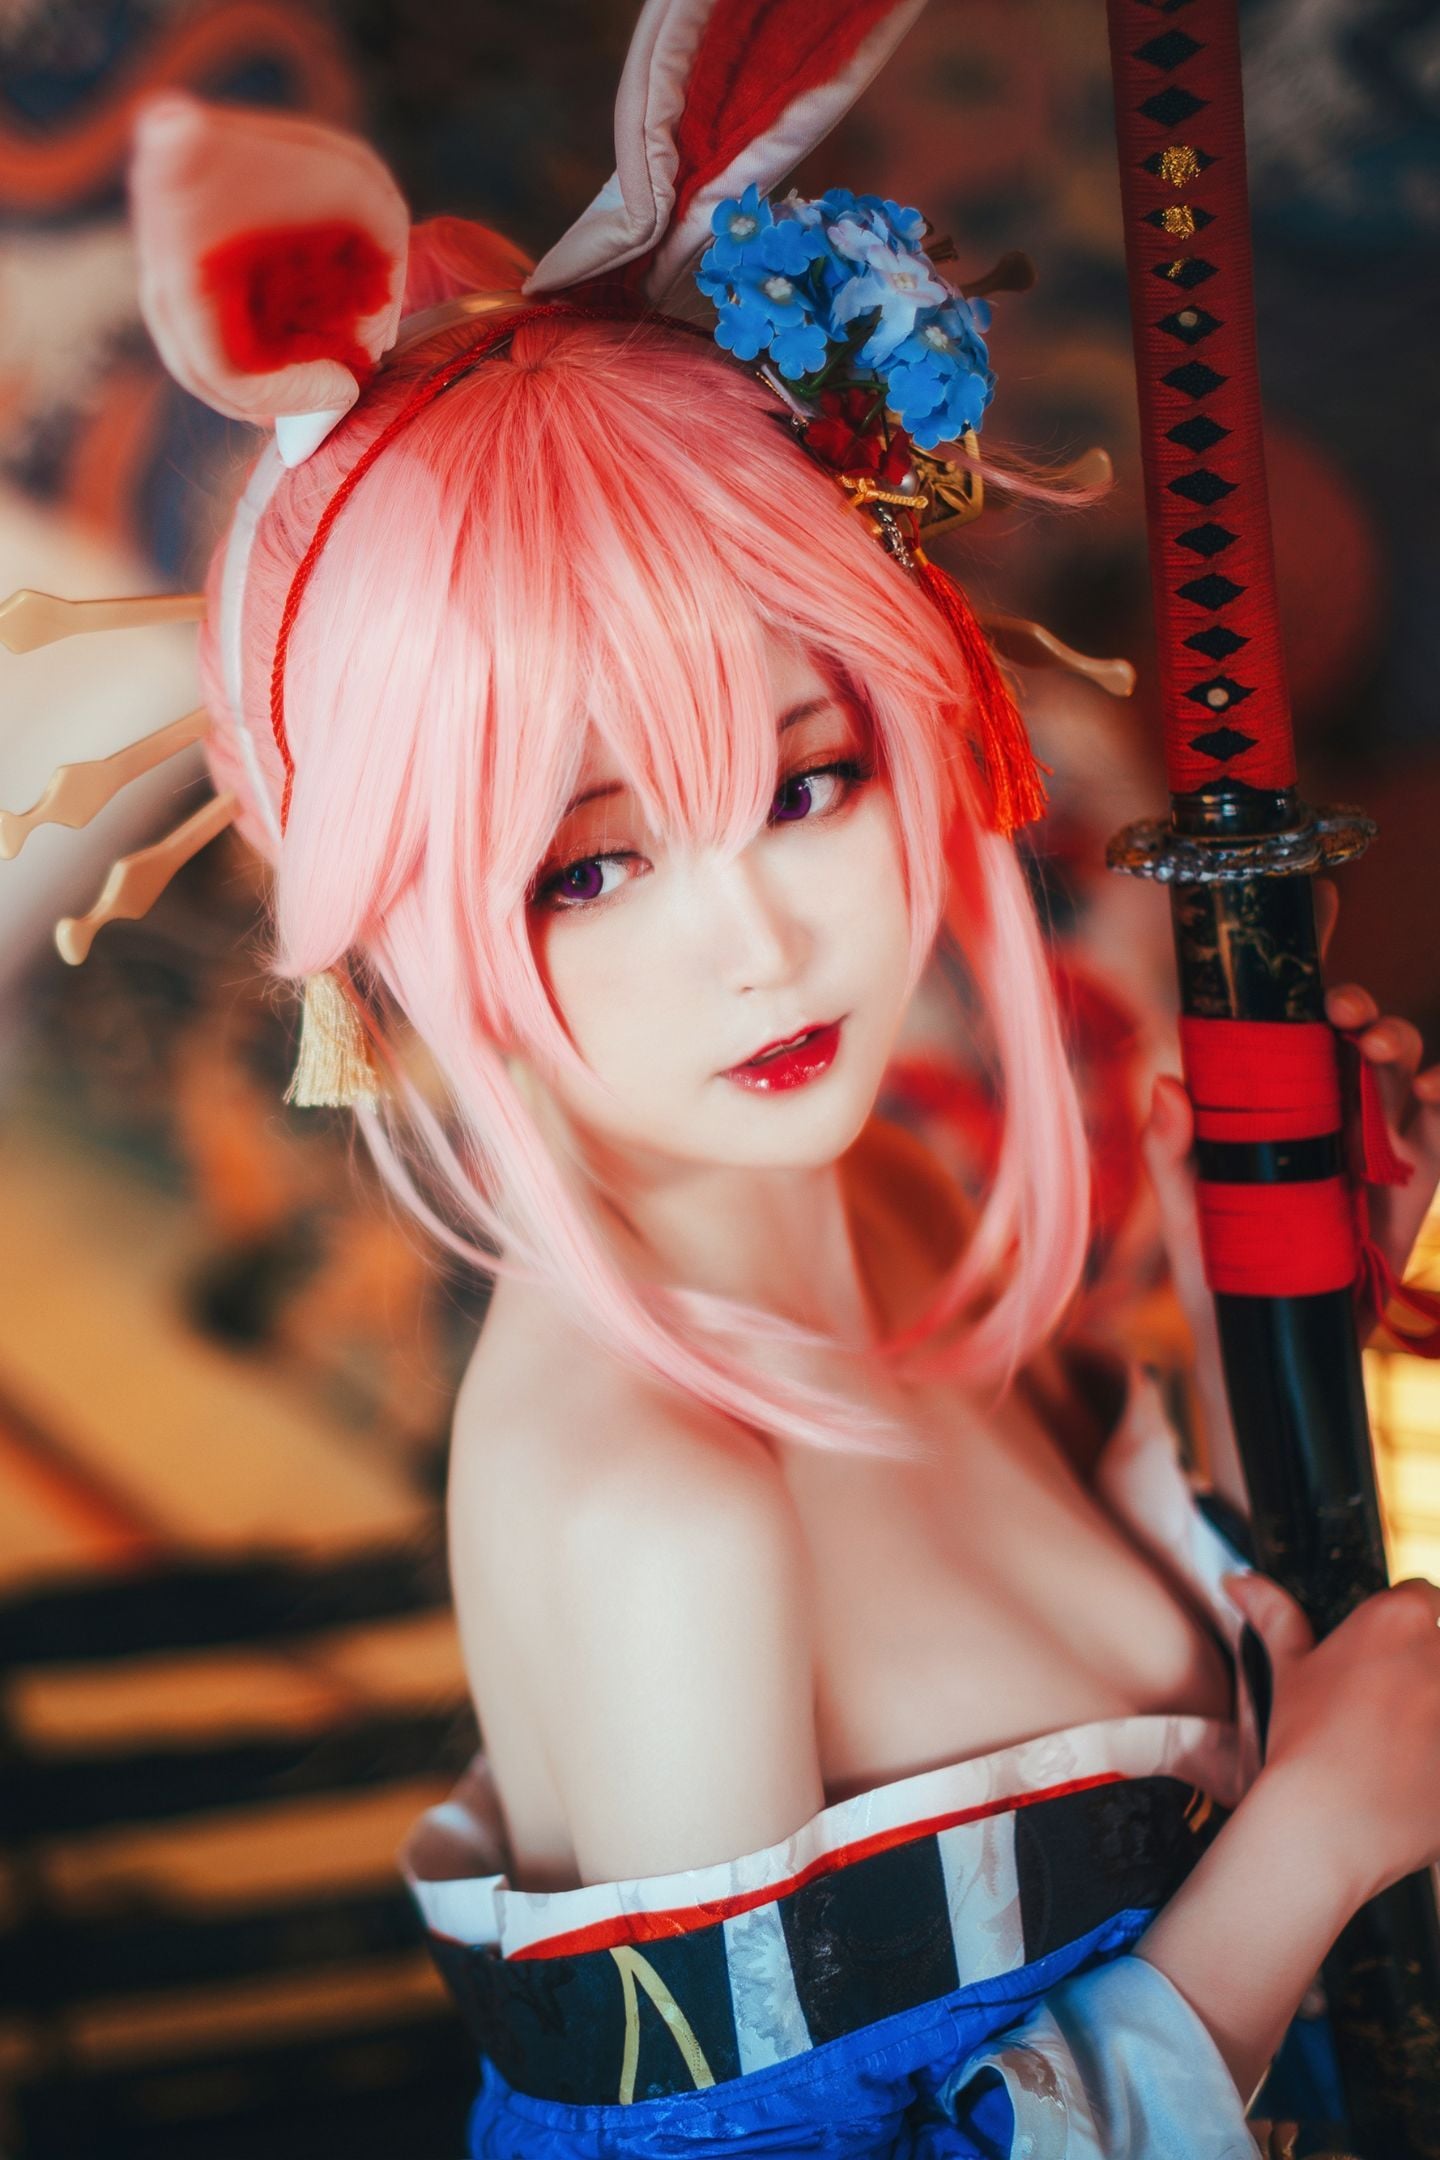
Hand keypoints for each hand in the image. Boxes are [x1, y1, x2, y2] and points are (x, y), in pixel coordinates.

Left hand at [1141, 881, 1439, 1482]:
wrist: (1261, 1357)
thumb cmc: (1218, 1275)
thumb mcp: (1188, 1217)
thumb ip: (1173, 1155)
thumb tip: (1166, 1085)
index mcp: (1268, 1100)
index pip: (1285, 1020)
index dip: (1304, 962)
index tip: (1319, 903)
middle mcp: (1323, 1109)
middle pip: (1353, 1036)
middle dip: (1358, 1010)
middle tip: (1344, 1012)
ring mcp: (1371, 1146)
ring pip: (1398, 1075)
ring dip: (1398, 1048)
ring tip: (1381, 1048)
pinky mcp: (1408, 1188)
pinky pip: (1437, 1135)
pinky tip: (1438, 1093)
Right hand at [1224, 1567, 1439, 1908]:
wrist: (1325, 1827)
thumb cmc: (1304, 1743)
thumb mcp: (1288, 1669)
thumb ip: (1274, 1615)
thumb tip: (1242, 1582)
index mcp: (1399, 1619)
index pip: (1423, 1596)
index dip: (1405, 1623)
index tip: (1388, 1656)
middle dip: (1427, 1668)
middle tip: (1394, 1707)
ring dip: (1434, 1709)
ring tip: (1406, 1745)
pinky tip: (1420, 1773)